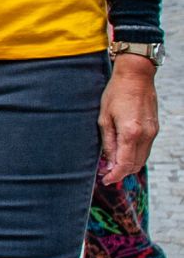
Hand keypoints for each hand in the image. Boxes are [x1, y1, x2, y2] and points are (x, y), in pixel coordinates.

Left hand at [98, 56, 158, 184]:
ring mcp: (152, 132)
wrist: (136, 77)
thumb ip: (108, 143)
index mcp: (130, 133)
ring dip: (129, 165)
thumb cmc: (115, 94)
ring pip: (142, 158)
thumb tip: (108, 163)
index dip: (114, 176)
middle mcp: (145, 135)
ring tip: (112, 164)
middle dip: (121, 172)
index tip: (105, 180)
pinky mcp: (154, 128)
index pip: (124, 164)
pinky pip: (146, 149)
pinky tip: (123, 152)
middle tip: (106, 173)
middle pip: (135, 165)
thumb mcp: (104, 118)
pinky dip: (135, 155)